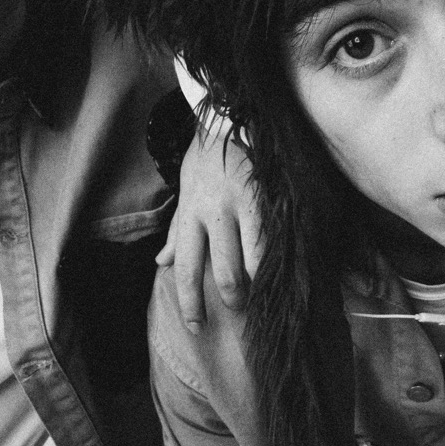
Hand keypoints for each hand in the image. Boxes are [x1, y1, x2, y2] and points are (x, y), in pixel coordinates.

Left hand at [159, 118, 260, 329]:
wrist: (226, 119)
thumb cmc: (204, 163)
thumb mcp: (184, 196)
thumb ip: (177, 233)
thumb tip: (163, 262)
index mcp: (191, 215)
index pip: (188, 270)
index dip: (191, 304)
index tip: (197, 327)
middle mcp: (215, 213)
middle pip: (226, 273)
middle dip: (234, 300)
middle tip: (240, 311)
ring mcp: (244, 205)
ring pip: (255, 261)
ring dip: (260, 286)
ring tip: (263, 295)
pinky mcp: (268, 197)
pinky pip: (276, 238)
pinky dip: (278, 260)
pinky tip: (282, 273)